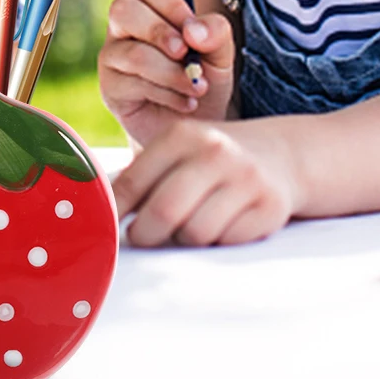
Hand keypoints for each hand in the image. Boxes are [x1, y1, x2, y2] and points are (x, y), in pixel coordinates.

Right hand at [98, 0, 235, 145]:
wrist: (199, 127)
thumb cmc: (205, 81)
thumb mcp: (221, 55)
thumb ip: (215, 34)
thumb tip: (193, 30)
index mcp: (150, 9)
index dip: (171, 4)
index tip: (194, 32)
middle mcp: (125, 28)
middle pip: (123, 9)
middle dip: (159, 31)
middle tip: (186, 53)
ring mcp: (113, 57)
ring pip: (133, 53)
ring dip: (171, 73)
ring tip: (197, 88)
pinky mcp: (110, 88)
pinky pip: (133, 84)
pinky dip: (168, 94)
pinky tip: (185, 103)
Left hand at [111, 118, 297, 246]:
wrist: (282, 155)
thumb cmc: (214, 158)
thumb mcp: (180, 149)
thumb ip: (143, 174)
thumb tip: (97, 208)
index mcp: (183, 135)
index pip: (134, 181)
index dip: (113, 211)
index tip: (103, 226)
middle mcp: (215, 152)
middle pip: (163, 212)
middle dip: (144, 235)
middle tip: (141, 237)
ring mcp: (245, 179)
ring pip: (195, 233)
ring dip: (184, 240)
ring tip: (186, 226)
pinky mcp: (269, 208)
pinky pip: (227, 243)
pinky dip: (217, 243)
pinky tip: (220, 226)